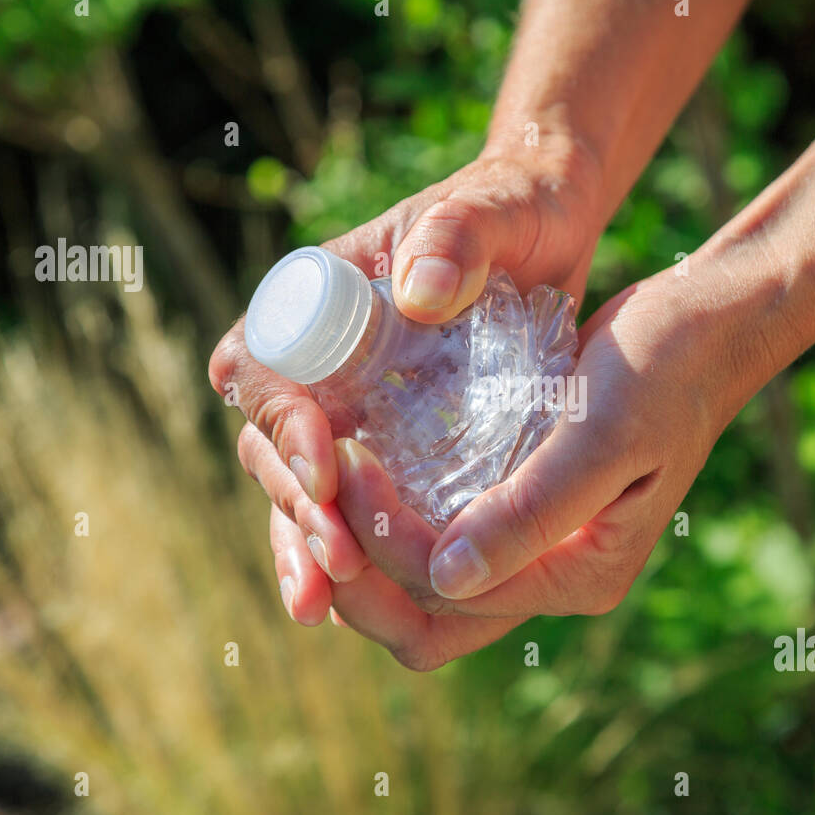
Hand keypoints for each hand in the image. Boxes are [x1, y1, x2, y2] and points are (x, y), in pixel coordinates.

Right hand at [209, 143, 604, 625]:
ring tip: (322, 605)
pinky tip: (347, 603)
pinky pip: (348, 505)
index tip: (325, 468)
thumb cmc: (511, 209)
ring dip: (306, 546)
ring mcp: (348, 404)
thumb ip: (456, 237)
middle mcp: (318, 358)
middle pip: (272, 444)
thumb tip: (418, 293)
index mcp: (315, 297)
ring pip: (300, 488)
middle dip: (297, 507)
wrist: (547, 226)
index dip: (282, 423)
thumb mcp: (489, 212)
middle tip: (337, 561)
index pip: (267, 366)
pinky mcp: (388, 442)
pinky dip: (342, 552)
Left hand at [298, 260, 759, 667]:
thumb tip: (447, 579)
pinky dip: (396, 514)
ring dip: (370, 548)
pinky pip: (440, 534)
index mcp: (580, 574)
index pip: (452, 598)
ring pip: (425, 586)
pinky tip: (367, 460)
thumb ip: (532, 511)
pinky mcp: (519, 504)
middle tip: (323, 488)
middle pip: (427, 620)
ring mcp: (534, 544)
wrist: (701, 328)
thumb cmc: (661, 372)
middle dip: (361, 574)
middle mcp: (552, 574)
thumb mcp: (601, 435)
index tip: (350, 465)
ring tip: (333, 476)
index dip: (387, 549)